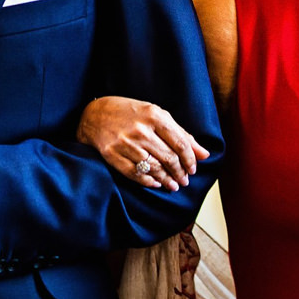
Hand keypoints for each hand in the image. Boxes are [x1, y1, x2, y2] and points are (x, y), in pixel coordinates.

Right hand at [76, 96, 208, 190]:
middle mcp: (140, 130)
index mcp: (154, 116)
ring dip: (166, 180)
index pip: (180, 142)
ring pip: (153, 168)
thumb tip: (204, 154)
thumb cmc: (129, 113)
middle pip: (168, 157)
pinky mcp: (112, 155)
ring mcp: (125, 143)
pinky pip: (135, 174)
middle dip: (180, 172)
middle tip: (184, 180)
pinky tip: (156, 184)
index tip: (193, 168)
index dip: (190, 159)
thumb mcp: (155, 115)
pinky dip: (148, 182)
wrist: (94, 114)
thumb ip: (180, 133)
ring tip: (173, 185)